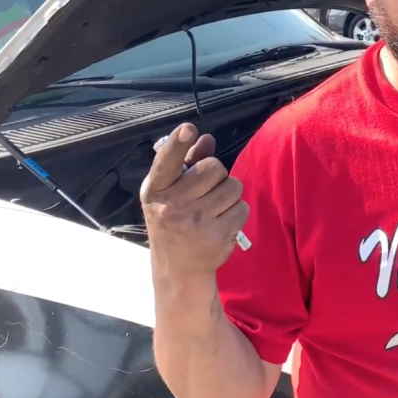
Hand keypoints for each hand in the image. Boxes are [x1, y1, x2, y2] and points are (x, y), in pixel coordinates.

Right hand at [141, 123, 249, 276]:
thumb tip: (206, 138)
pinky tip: (221, 222)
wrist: (177, 268)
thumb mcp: (170, 192)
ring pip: (233, 187)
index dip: (178, 143)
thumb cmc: (173, 220)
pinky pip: (241, 208)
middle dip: (217, 175)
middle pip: (214, 167)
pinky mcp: (216, 235)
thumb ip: (188, 163)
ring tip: (213, 208)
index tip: (188, 129)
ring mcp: (195, 222)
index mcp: (156, 190)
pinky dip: (236, 212)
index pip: (167, 161)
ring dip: (229, 194)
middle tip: (206, 192)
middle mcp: (172, 205)